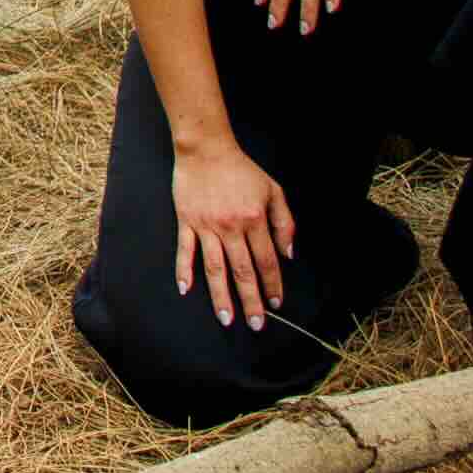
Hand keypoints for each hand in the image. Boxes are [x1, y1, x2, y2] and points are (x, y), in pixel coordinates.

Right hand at [173, 139, 296, 329]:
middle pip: (242, 271)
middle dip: (251, 301)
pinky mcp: (187, 221)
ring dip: (221, 296)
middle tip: (256, 324)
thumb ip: (285, 223)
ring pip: (215, 268)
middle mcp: (231, 227)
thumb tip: (288, 254)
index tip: (276, 304)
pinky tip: (186, 290)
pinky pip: (186, 250)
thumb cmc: (241, 170)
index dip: (273, 284)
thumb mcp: (273, 191)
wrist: (206, 148)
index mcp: (254, 219)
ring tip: (226, 319)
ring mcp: (206, 226)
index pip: (266, 261)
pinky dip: (184, 270)